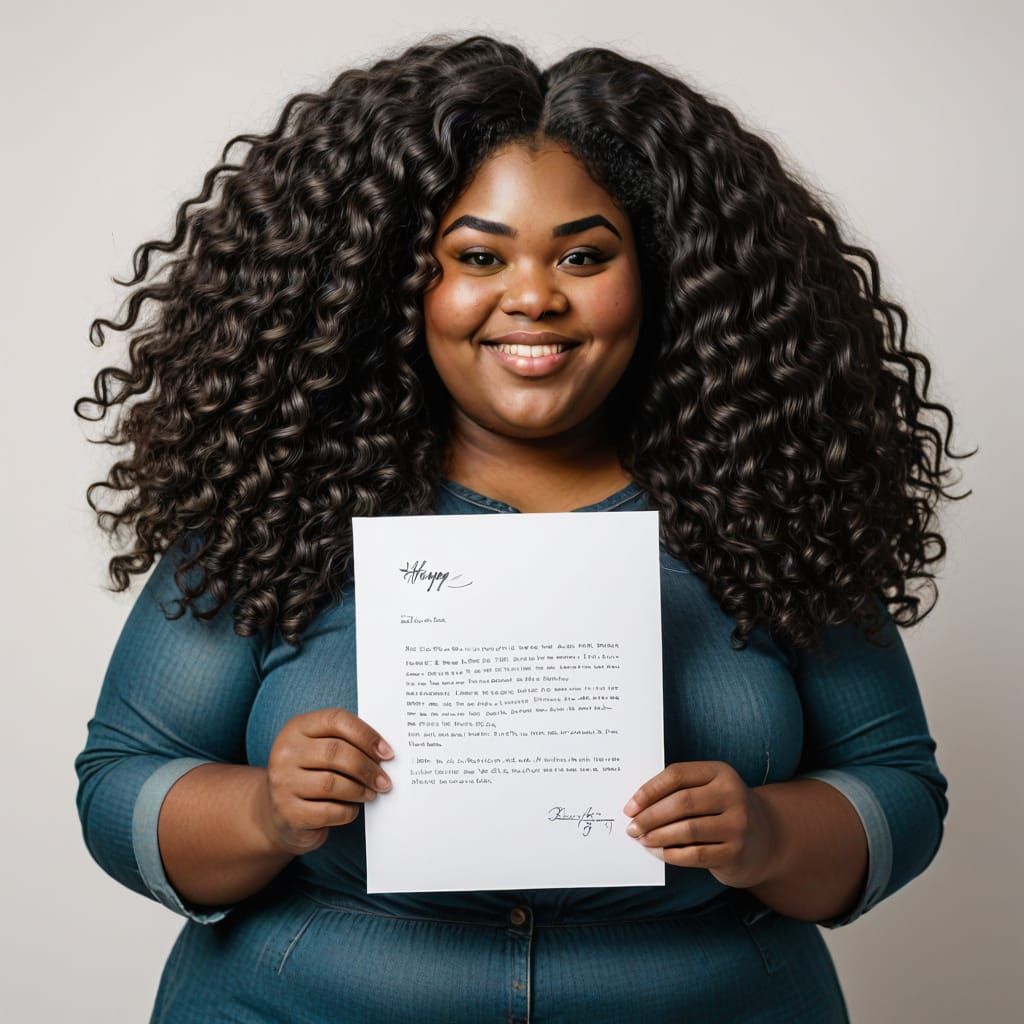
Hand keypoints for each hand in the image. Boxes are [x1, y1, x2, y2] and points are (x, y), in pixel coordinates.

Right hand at [257, 708, 394, 855]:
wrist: (278, 812)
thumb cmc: (311, 774)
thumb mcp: (320, 749)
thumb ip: (346, 743)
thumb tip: (384, 753)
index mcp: (297, 728)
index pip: (336, 720)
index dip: (366, 735)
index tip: (387, 753)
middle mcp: (285, 752)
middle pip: (336, 752)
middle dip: (367, 767)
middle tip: (385, 780)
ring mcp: (283, 782)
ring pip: (333, 783)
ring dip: (360, 790)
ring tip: (371, 794)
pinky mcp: (288, 812)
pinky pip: (328, 811)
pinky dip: (348, 811)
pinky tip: (352, 809)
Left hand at [622, 760, 778, 888]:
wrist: (765, 838)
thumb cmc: (722, 809)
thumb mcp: (708, 789)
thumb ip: (679, 790)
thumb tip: (637, 807)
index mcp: (721, 772)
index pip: (677, 775)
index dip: (649, 790)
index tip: (630, 806)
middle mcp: (733, 795)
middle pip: (681, 803)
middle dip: (650, 816)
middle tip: (632, 828)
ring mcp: (738, 824)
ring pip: (687, 830)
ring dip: (658, 836)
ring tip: (643, 840)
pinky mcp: (736, 852)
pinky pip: (696, 854)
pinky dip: (673, 854)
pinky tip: (660, 853)